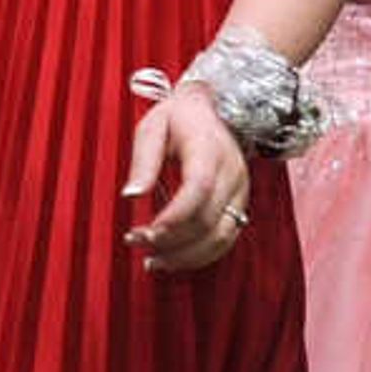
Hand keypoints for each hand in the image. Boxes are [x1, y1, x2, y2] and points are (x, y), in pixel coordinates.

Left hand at [124, 82, 249, 276]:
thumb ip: (143, 161)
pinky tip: (172, 260)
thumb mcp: (152, 128)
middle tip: (136, 242)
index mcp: (210, 149)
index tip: (145, 231)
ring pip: (220, 237)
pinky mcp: (239, 205)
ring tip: (151, 261)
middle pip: (208, 220)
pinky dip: (199, 256)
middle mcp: (232, 174)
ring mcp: (240, 192)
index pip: (198, 189)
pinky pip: (225, 240)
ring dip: (185, 256)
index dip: (173, 217)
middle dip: (171, 240)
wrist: (213, 110)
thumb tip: (131, 195)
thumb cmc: (177, 119)